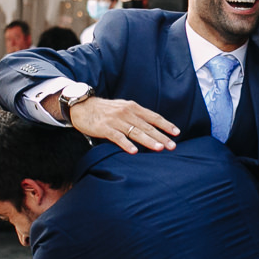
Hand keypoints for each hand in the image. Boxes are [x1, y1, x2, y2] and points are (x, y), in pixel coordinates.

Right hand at [62, 94, 178, 153]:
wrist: (82, 107)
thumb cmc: (105, 110)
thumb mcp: (123, 108)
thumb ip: (137, 116)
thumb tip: (152, 126)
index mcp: (133, 107)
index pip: (153, 117)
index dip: (165, 125)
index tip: (176, 133)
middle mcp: (126, 113)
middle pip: (147, 126)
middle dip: (161, 136)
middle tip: (172, 146)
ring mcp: (116, 120)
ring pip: (135, 132)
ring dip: (148, 141)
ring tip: (159, 148)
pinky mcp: (104, 128)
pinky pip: (117, 137)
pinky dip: (126, 144)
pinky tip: (134, 151)